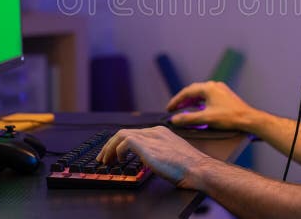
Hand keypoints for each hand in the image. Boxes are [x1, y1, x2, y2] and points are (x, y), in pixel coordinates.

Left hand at [95, 126, 211, 188]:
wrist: (197, 168)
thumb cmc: (189, 167)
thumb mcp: (171, 155)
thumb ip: (158, 153)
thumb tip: (146, 160)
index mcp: (160, 132)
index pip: (134, 133)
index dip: (120, 144)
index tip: (114, 154)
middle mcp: (154, 132)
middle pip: (124, 132)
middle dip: (110, 145)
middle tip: (103, 157)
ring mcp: (150, 137)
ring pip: (120, 135)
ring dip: (109, 148)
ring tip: (105, 160)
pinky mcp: (146, 145)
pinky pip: (124, 142)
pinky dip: (117, 151)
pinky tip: (119, 161)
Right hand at [167, 81, 256, 130]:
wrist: (249, 119)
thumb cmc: (228, 117)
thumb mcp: (206, 119)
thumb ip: (189, 118)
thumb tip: (174, 119)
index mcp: (208, 88)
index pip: (187, 92)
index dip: (176, 100)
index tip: (169, 108)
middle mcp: (214, 85)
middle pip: (193, 90)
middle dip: (183, 99)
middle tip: (174, 108)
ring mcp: (220, 89)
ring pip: (201, 93)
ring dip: (191, 100)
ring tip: (184, 109)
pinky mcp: (225, 94)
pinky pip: (208, 95)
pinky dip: (200, 101)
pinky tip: (198, 108)